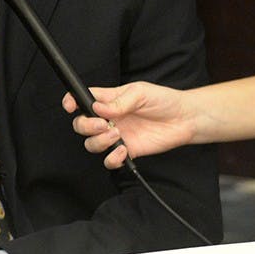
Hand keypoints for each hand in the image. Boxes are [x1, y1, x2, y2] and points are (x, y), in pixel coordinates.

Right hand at [61, 82, 195, 168]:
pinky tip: (123, 149)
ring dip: (99, 141)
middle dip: (85, 126)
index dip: (71, 102)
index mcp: (107, 100)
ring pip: (91, 144)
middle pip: (81, 125)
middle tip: (102, 124)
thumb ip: (118, 102)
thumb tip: (98, 109)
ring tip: (116, 134)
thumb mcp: (140, 93)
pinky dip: (111, 158)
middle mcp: (107, 118)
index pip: (81, 99)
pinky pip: (109, 160)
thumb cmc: (162, 100)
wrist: (184, 119)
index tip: (70, 106)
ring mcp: (116, 136)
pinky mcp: (126, 151)